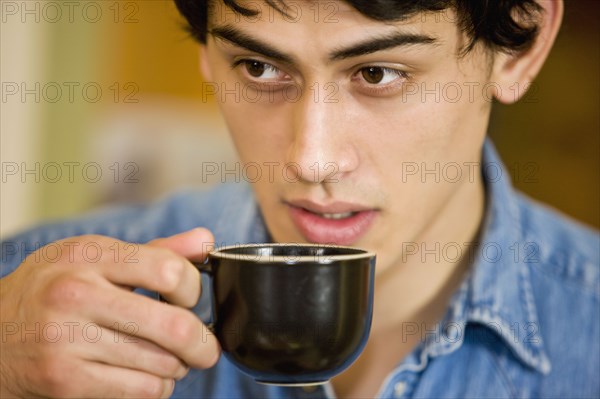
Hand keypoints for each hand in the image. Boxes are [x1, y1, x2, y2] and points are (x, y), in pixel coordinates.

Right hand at [0, 228, 219, 397]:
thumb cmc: (55, 288)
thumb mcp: (96, 256)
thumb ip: (156, 250)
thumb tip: (206, 240)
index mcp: (90, 255)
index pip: (169, 271)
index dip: (192, 289)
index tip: (188, 300)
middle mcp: (76, 293)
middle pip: (173, 325)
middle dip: (202, 343)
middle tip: (206, 349)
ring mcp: (67, 338)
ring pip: (160, 363)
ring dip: (177, 367)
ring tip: (170, 360)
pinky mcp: (64, 379)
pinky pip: (139, 390)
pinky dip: (157, 388)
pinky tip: (150, 377)